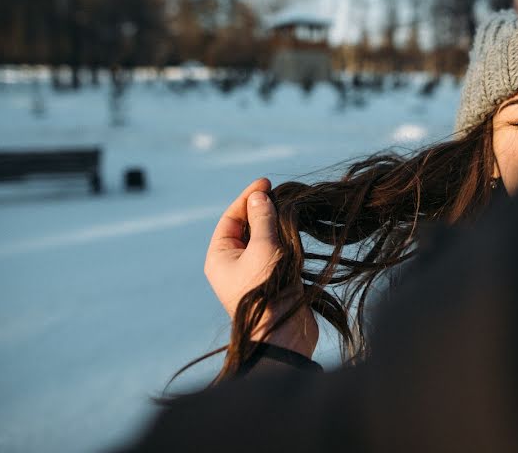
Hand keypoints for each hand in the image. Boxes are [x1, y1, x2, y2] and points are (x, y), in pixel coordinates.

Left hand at [204, 177, 318, 357]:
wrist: (283, 335)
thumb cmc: (267, 291)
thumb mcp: (263, 249)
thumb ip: (263, 219)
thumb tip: (259, 196)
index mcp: (220, 257)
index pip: (231, 218)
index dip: (248, 197)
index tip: (267, 183)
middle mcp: (233, 264)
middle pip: (247, 227)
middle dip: (263, 209)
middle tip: (282, 194)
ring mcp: (253, 273)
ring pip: (263, 239)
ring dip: (276, 223)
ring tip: (291, 208)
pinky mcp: (273, 280)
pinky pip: (276, 252)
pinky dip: (285, 238)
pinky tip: (297, 229)